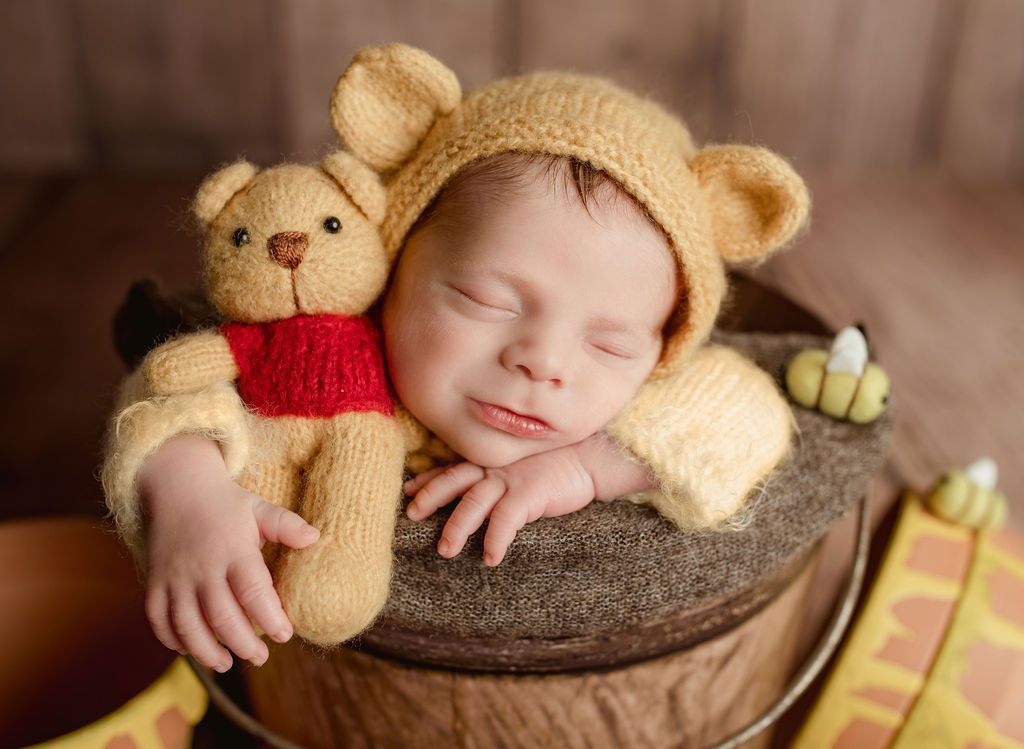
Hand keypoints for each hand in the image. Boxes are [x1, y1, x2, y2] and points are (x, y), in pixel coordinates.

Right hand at [139, 435, 319, 672]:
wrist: (176, 487)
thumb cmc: (226, 504)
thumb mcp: (258, 508)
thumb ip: (286, 525)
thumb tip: (315, 538)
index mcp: (233, 550)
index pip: (253, 591)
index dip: (270, 617)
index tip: (286, 635)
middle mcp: (202, 567)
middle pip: (221, 616)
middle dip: (242, 643)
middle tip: (261, 657)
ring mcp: (175, 577)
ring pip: (187, 625)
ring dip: (206, 650)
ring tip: (226, 663)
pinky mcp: (155, 584)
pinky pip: (158, 620)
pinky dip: (173, 640)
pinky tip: (191, 650)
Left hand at [403, 444, 596, 566]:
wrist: (590, 459)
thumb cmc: (556, 466)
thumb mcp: (519, 468)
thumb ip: (497, 476)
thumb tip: (475, 493)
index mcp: (490, 462)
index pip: (452, 469)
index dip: (428, 479)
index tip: (408, 490)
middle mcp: (495, 468)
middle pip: (454, 480)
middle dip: (430, 496)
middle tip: (412, 513)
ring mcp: (511, 480)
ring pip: (473, 502)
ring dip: (457, 526)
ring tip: (446, 550)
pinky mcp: (530, 494)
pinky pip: (506, 518)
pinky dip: (496, 538)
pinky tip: (490, 558)